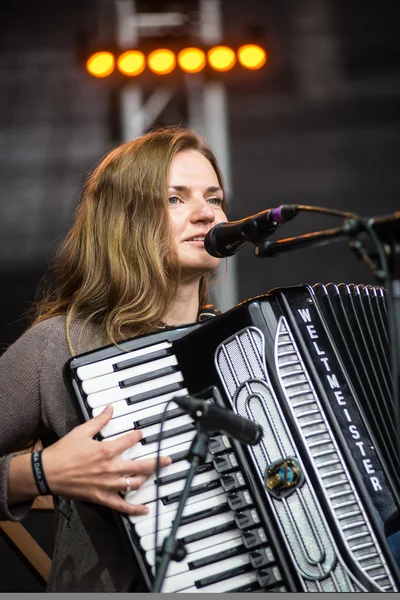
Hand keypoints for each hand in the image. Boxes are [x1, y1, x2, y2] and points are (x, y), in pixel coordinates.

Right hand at [41, 404, 170, 514]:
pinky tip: (145, 509)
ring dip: (147, 479)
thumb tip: (110, 408)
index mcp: (106, 451)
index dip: (137, 436)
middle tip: (168, 459)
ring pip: (134, 483)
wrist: (47, 473)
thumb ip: (99, 420)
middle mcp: (110, 468)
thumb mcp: (81, 431)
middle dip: (157, 462)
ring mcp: (107, 485)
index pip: (129, 441)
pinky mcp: (100, 497)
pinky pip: (121, 505)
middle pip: (140, 466)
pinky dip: (134, 508)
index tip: (141, 433)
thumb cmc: (63, 452)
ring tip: (156, 475)